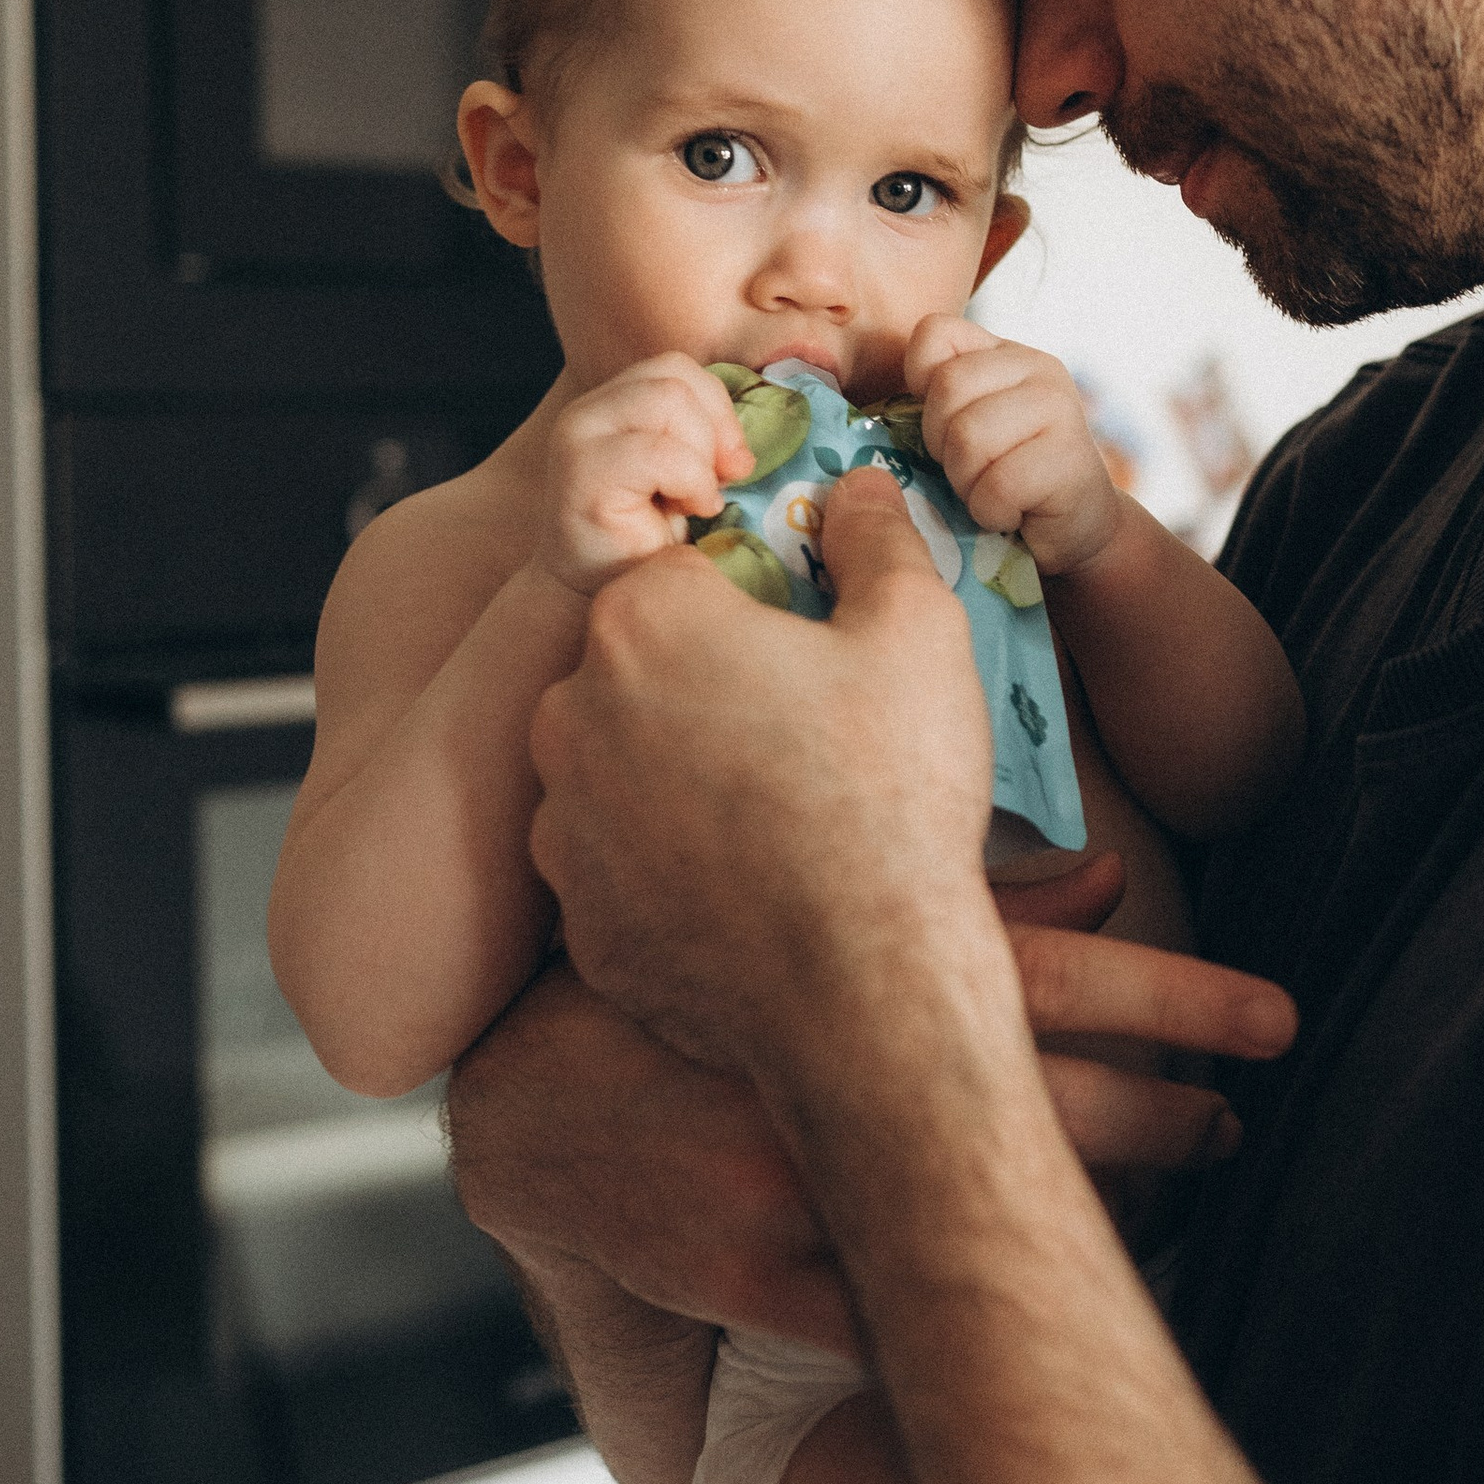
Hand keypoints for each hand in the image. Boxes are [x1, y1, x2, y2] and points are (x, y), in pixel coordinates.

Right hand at [448, 927, 1289, 1343]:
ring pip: (984, 1220)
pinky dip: (979, 1301)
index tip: (1280, 1017)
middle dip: (1170, 1117)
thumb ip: (967, 898)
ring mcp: (786, 1192)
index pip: (1059, 986)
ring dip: (1100, 1212)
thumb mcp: (806, 906)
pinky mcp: (751, 1282)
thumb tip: (1118, 882)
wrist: (531, 1105)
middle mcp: (826, 1079)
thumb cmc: (689, 982)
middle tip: (1243, 1116)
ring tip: (1180, 1189)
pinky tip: (1055, 1288)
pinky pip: (895, 1315)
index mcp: (852, 974)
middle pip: (1049, 1110)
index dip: (1182, 1002)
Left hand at [532, 476, 989, 1070]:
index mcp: (641, 622)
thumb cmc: (895, 797)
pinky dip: (668, 874)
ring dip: (675, 778)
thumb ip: (877, 539)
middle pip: (634, 666)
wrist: (869, 993)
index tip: (799, 638)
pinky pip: (619, 872)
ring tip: (776, 818)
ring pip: (616, 770)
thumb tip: (856, 490)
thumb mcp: (919, 634)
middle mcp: (570, 715)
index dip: (745, 597)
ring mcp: (564, 829)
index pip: (675, 570)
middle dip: (703, 685)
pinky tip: (747, 890)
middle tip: (797, 730)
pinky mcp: (579, 924)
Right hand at [537, 353, 748, 596]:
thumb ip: (708, 440)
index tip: (730, 463)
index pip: (677, 368)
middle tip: (718, 482)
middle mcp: (588, 413)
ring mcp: (579, 439)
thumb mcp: (686, 474)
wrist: (601, 598)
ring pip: (668, 401)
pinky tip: (688, 512)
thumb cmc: (649, 540)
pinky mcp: (583, 476)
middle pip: (675, 377)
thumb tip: (744, 450)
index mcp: (614, 405)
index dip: (717, 407)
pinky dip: (692, 481)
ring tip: (696, 499)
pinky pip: (661, 453)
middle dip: (714, 430)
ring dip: (701, 455)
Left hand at [904, 314, 1121, 579]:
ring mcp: (1059, 408)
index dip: (921, 384)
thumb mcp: (964, 427)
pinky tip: (1011, 513)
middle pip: (947, 388)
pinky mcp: (1070, 458)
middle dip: (943, 444)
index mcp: (1003, 353)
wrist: (1074, 529)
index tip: (942, 425)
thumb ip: (930, 405)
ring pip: (968, 437)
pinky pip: (997, 485)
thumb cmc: (1005, 479)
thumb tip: (864, 414)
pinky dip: (992, 511)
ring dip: (967, 483)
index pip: (934, 334)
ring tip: (991, 493)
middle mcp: (1036, 367)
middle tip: (970, 470)